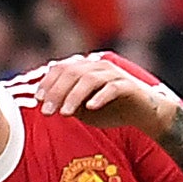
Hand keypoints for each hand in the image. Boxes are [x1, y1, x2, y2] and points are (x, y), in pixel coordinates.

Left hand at [31, 48, 178, 132]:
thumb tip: (46, 103)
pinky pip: (112, 88)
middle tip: (47, 112)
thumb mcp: (84, 109)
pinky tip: (90, 107)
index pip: (62, 68)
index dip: (48, 82)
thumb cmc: (111, 109)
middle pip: (72, 72)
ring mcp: (114, 74)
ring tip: (64, 114)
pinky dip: (100, 96)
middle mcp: (99, 66)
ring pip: (89, 79)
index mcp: (86, 68)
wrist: (145, 114)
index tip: (38, 100)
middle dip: (56, 92)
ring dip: (74, 96)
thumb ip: (68, 102)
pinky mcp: (128, 86)